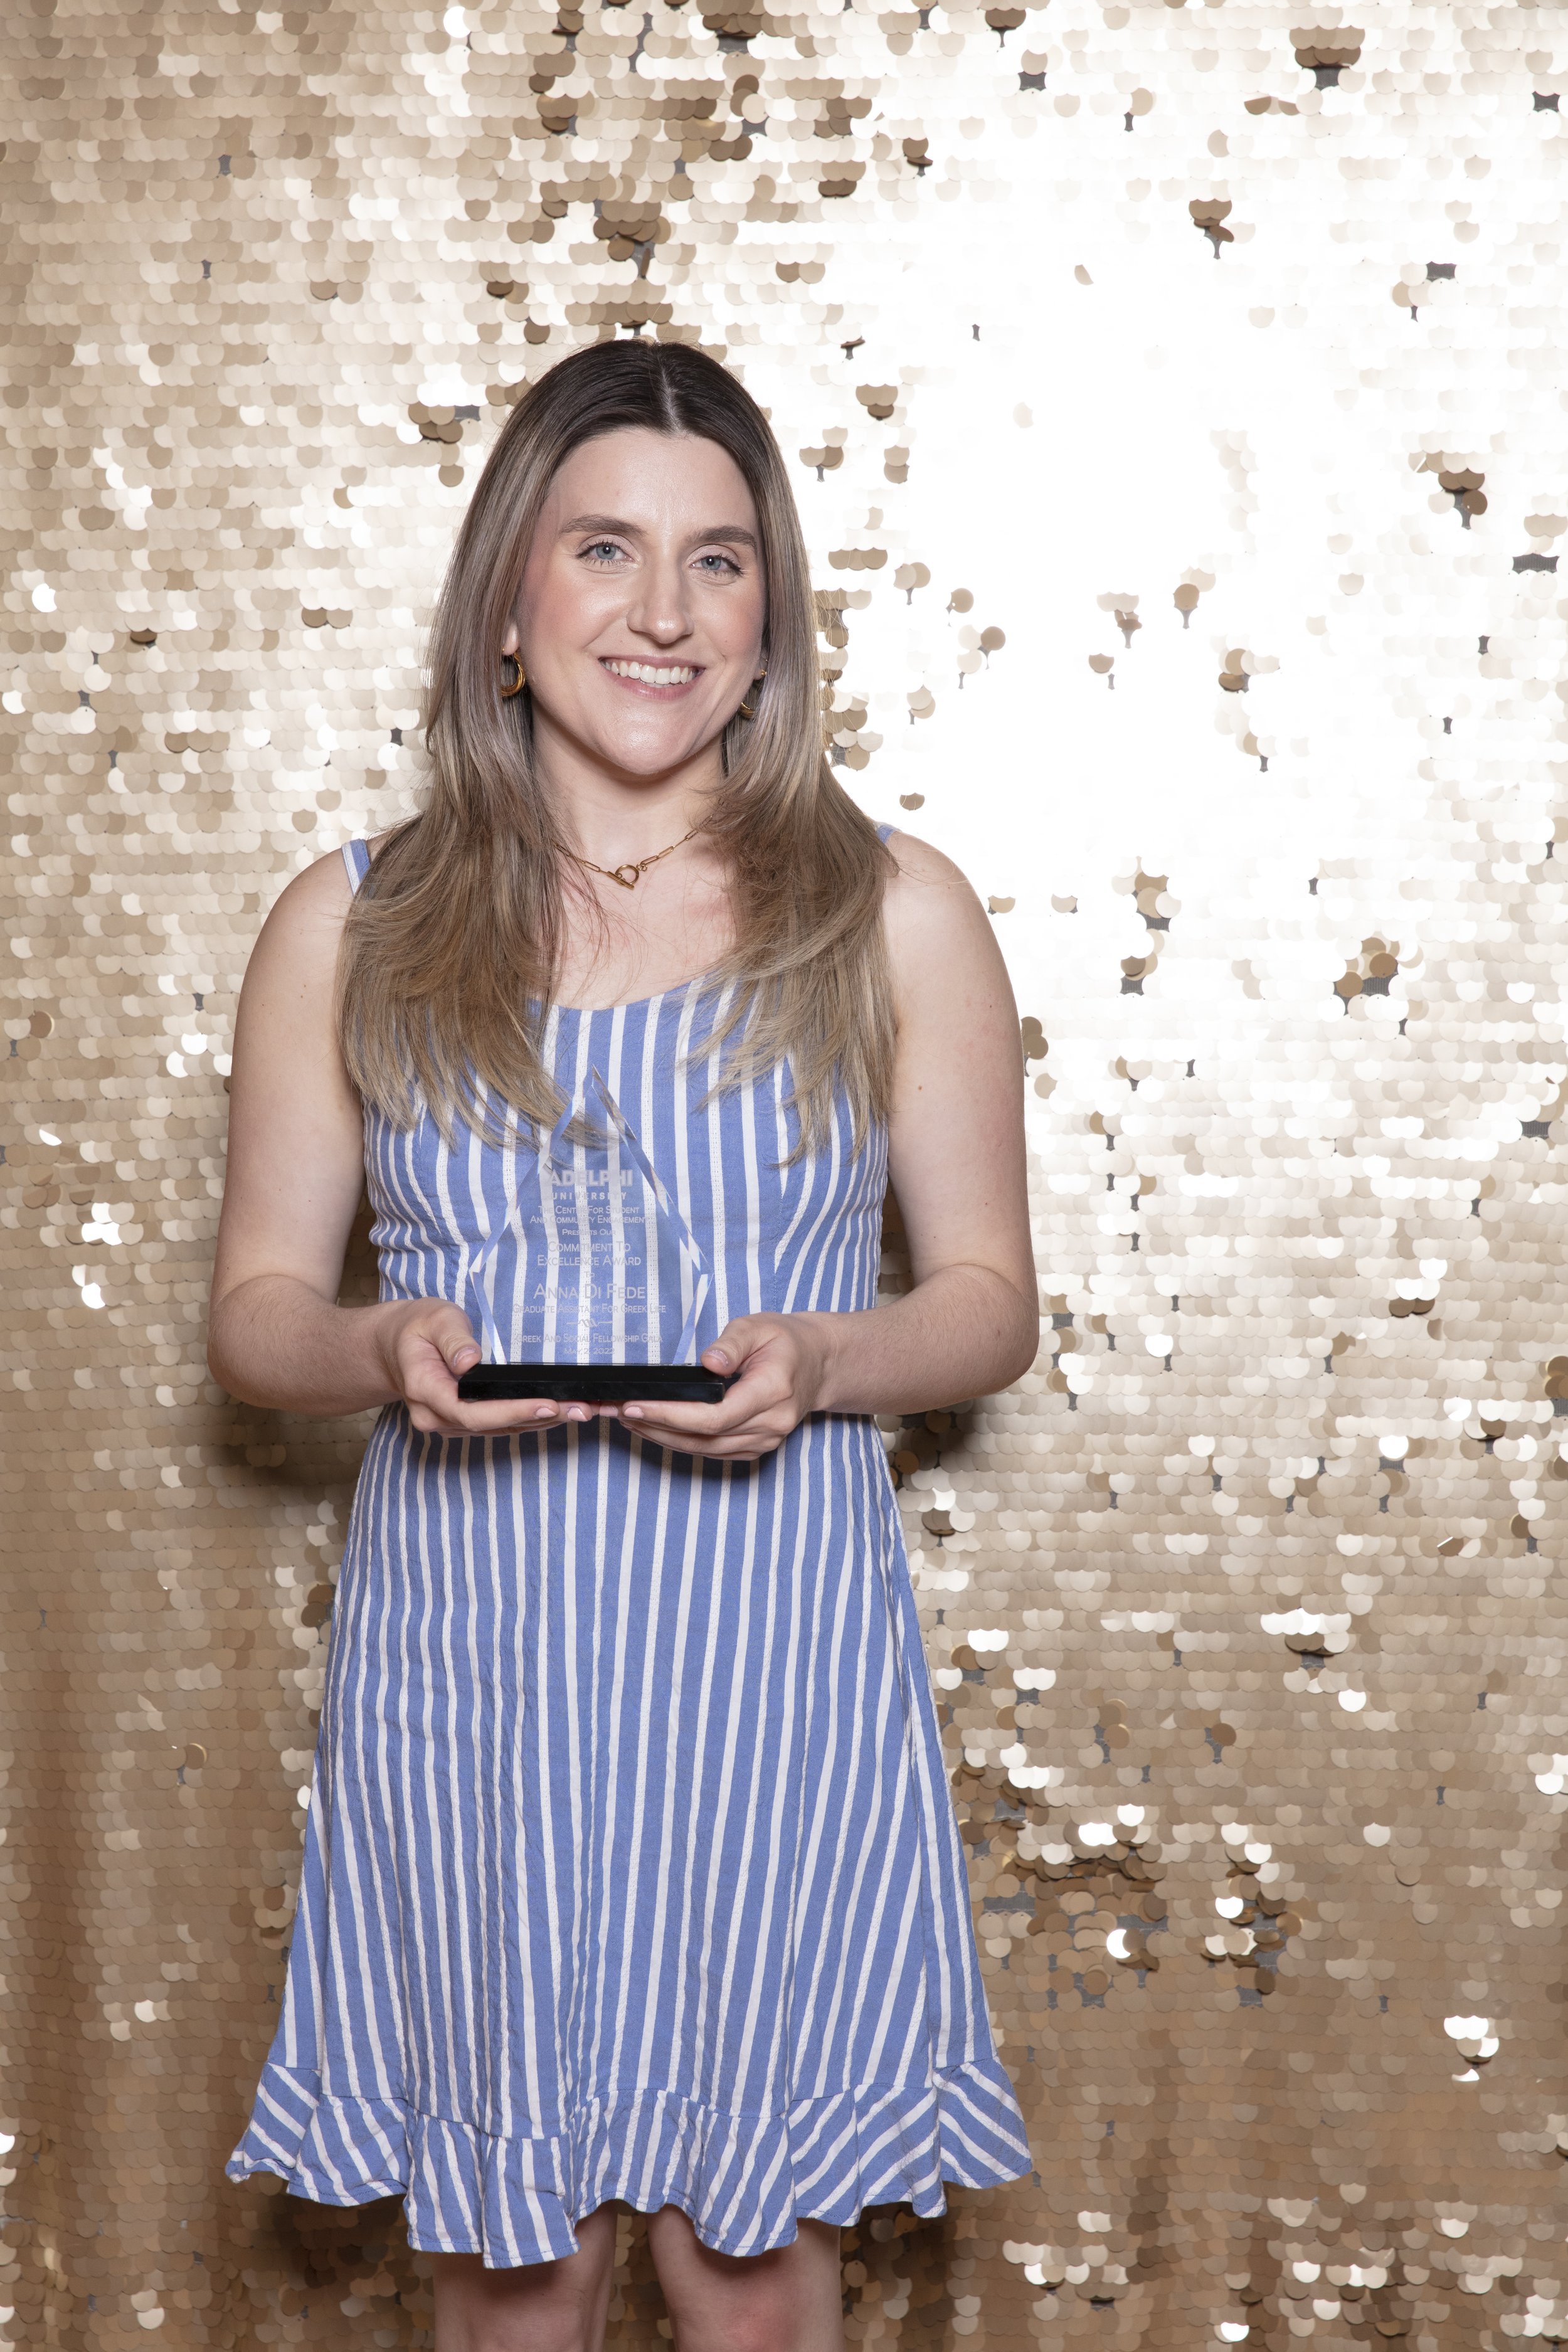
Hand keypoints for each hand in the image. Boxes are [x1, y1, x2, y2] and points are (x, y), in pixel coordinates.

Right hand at [379, 1300, 604, 1439]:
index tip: (547, 1404)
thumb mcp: (433, 1319)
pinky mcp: (462, 1423)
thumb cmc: (415, 1328)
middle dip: (538, 1418)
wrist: (393, 1347)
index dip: (512, 1412)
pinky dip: (528, 1419)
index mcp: (425, 1391)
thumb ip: (453, 1339)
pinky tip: (557, 1413)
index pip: (471, 1411)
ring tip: (579, 1411)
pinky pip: (497, 1426)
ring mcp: (448, 1424)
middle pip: (491, 1426)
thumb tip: (470, 1360)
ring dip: (539, 1422)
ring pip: (498, 1430)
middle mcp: (435, 1417)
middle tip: (580, 1409)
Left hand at [616, 1313, 831, 1460]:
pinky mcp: (754, 1448)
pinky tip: (654, 1428)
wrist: (817, 1365)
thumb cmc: (785, 1342)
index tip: (635, 1405)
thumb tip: (709, 1362)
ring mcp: (764, 1441)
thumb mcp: (759, 1326)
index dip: (671, 1415)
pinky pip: (711, 1451)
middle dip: (655, 1426)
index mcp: (773, 1392)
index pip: (716, 1415)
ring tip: (627, 1418)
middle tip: (617, 1411)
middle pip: (704, 1437)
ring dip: (661, 1437)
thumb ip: (733, 1342)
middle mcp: (771, 1424)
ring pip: (704, 1449)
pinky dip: (679, 1441)